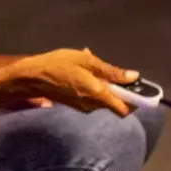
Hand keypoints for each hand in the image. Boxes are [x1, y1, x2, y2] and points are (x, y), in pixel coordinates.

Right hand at [0, 48, 136, 116]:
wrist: (31, 77)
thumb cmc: (59, 66)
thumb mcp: (87, 61)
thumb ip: (111, 71)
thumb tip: (133, 77)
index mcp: (98, 95)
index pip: (125, 109)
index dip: (135, 101)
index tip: (139, 90)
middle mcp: (93, 106)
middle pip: (116, 103)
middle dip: (120, 89)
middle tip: (115, 72)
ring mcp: (84, 107)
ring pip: (104, 99)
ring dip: (105, 86)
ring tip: (94, 66)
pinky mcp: (76, 105)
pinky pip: (93, 97)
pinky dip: (95, 86)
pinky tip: (85, 71)